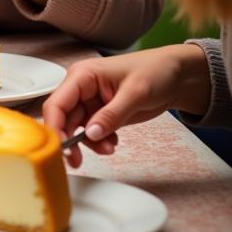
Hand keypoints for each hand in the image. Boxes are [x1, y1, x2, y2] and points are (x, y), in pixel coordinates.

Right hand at [42, 45, 212, 166]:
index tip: (62, 148)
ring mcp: (91, 102)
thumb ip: (112, 115)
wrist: (177, 77)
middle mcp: (81, 89)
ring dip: (89, 143)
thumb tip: (91, 134)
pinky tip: (114, 142)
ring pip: (77, 128)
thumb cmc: (155, 71)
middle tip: (77, 161)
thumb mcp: (135, 93)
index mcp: (82, 76)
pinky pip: (92, 132)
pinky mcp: (101, 113)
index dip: (55, 126)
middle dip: (71, 140)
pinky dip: (100, 142)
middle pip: (63, 118)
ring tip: (110, 149)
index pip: (57, 103)